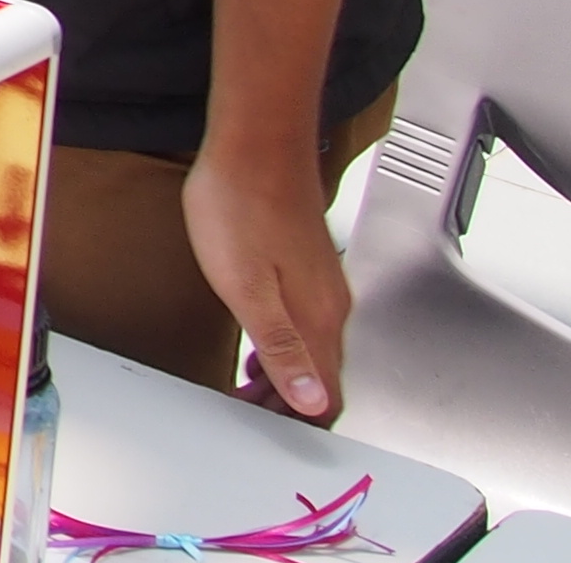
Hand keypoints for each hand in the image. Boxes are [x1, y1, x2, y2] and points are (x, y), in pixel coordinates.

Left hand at [183, 141, 352, 419]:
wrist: (253, 142)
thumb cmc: (239, 203)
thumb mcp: (247, 287)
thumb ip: (280, 347)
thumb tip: (310, 400)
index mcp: (319, 316)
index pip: (326, 391)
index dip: (299, 419)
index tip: (267, 428)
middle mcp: (330, 301)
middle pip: (324, 373)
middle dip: (289, 402)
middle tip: (248, 411)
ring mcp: (322, 280)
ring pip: (315, 347)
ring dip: (286, 374)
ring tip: (248, 388)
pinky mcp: (307, 260)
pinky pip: (306, 320)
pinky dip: (286, 343)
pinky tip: (259, 339)